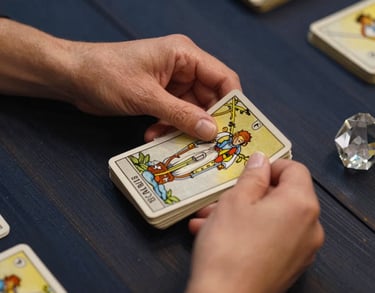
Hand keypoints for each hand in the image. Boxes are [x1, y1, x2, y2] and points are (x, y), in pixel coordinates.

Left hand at [0, 19, 240, 140]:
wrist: (73, 76)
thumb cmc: (107, 74)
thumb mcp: (146, 96)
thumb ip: (181, 114)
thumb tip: (212, 131)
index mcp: (185, 55)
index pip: (223, 77)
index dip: (232, 103)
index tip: (234, 129)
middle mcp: (182, 68)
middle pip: (209, 98)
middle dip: (206, 122)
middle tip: (206, 145)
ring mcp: (171, 84)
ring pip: (192, 110)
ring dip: (183, 128)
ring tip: (172, 141)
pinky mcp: (159, 97)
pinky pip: (175, 115)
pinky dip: (168, 127)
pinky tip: (153, 134)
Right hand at [186, 153, 323, 292]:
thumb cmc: (229, 246)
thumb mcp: (236, 200)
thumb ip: (252, 175)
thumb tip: (261, 160)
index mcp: (301, 204)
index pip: (295, 169)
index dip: (270, 166)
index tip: (248, 172)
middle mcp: (309, 228)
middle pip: (281, 196)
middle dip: (248, 194)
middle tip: (220, 198)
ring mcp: (301, 250)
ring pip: (271, 218)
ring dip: (241, 214)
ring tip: (209, 219)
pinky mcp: (288, 266)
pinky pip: (271, 238)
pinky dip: (249, 232)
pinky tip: (217, 235)